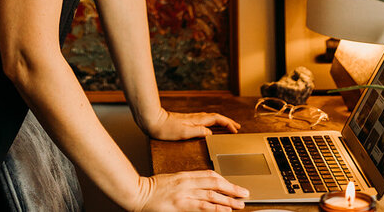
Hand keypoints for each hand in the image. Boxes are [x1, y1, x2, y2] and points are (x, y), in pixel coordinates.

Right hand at [133, 171, 248, 210]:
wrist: (138, 192)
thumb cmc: (153, 188)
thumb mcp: (172, 180)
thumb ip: (187, 183)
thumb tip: (203, 189)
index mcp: (186, 175)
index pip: (210, 175)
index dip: (224, 180)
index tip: (234, 185)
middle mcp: (188, 183)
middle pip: (215, 184)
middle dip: (231, 189)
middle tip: (245, 193)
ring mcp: (185, 194)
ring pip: (212, 195)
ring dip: (228, 200)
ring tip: (240, 203)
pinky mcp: (182, 205)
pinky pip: (203, 206)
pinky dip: (216, 208)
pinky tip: (225, 210)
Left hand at [145, 109, 240, 140]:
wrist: (153, 121)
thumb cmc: (166, 128)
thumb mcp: (183, 132)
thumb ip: (198, 132)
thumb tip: (211, 133)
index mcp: (197, 120)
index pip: (217, 120)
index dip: (228, 124)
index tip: (236, 130)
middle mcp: (196, 118)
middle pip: (216, 118)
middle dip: (228, 122)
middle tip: (237, 127)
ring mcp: (192, 119)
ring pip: (211, 119)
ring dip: (221, 123)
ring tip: (228, 128)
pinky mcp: (187, 121)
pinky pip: (205, 122)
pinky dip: (213, 124)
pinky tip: (211, 128)